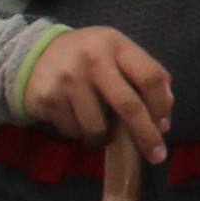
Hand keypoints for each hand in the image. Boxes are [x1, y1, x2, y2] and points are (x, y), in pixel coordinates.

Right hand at [19, 23, 174, 159]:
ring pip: (98, 126)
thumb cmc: (89, 57)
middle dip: (146, 135)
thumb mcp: (118, 53)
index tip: (164, 126)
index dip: (162, 105)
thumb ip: (144, 74)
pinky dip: (80, 133)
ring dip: (104, 138)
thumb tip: (163, 116)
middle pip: (129, 105)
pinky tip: (77, 119)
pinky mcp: (49, 98)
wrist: (35, 54)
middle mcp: (93, 59)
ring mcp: (69, 79)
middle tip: (156, 156)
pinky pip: (74, 131)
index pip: (151, 77)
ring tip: (101, 131)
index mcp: (116, 45)